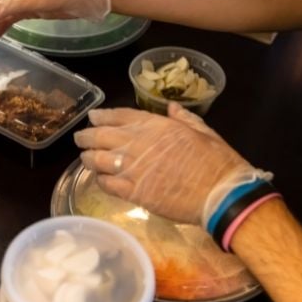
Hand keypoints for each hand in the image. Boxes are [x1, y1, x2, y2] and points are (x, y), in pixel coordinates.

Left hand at [73, 103, 267, 225]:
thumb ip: (183, 118)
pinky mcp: (134, 192)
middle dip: (87, 136)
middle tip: (80, 139)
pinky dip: (101, 180)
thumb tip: (170, 108)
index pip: (120, 116)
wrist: (221, 194)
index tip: (93, 117)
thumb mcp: (202, 131)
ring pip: (99, 160)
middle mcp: (139, 143)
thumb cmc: (217, 161)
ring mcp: (134, 168)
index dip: (102, 116)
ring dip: (89, 158)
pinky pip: (108, 184)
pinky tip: (100, 179)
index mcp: (156, 125)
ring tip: (85, 158)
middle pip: (102, 136)